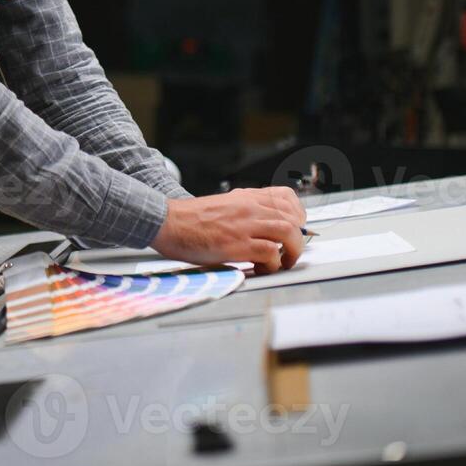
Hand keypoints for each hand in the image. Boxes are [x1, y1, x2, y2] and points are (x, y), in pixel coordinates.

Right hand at [150, 187, 306, 274]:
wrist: (166, 222)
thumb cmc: (188, 219)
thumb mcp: (221, 205)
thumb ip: (242, 211)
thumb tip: (260, 226)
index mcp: (244, 197)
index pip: (286, 196)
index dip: (298, 214)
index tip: (296, 228)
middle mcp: (248, 207)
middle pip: (292, 217)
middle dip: (299, 238)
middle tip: (290, 251)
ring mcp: (244, 225)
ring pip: (288, 232)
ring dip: (292, 251)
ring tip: (282, 262)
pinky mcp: (237, 244)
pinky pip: (270, 253)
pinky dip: (272, 264)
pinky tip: (262, 269)